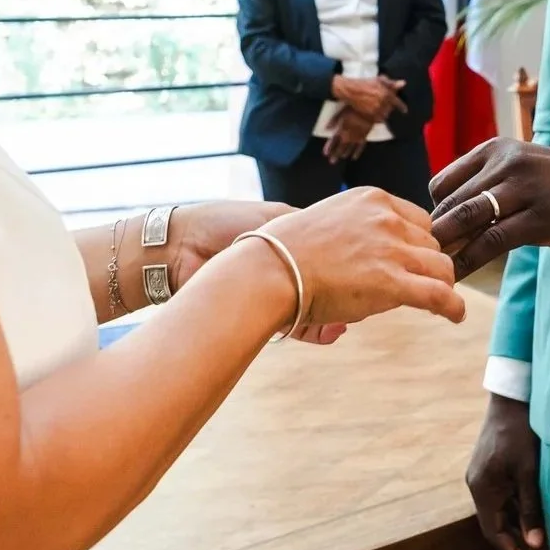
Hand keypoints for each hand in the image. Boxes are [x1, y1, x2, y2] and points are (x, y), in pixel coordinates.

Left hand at [168, 201, 348, 344]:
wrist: (180, 247)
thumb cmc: (224, 222)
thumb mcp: (273, 218)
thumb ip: (306, 227)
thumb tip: (346, 234)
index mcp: (291, 240)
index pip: (334, 254)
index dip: (352, 261)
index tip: (368, 265)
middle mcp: (286, 269)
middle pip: (330, 285)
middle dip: (348, 294)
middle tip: (365, 298)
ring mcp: (275, 293)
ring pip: (315, 307)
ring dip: (334, 315)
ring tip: (347, 319)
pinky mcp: (262, 315)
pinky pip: (296, 326)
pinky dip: (315, 331)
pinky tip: (331, 331)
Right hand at [252, 187, 466, 330]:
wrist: (270, 269)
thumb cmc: (283, 250)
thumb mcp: (326, 219)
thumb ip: (353, 229)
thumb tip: (361, 257)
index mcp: (371, 199)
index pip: (418, 219)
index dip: (419, 242)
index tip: (416, 259)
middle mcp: (387, 219)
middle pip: (432, 242)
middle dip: (429, 264)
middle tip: (424, 283)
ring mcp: (391, 249)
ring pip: (442, 267)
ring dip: (442, 285)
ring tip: (442, 301)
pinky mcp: (392, 283)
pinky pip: (440, 295)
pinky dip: (453, 307)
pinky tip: (455, 316)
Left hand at [322, 107, 373, 162]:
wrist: (369, 109)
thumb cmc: (355, 107)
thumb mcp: (341, 111)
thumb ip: (334, 120)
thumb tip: (327, 128)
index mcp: (341, 129)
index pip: (333, 140)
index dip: (329, 147)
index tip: (325, 154)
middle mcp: (348, 136)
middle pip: (340, 147)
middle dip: (335, 154)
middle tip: (332, 161)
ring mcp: (356, 138)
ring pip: (349, 149)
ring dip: (344, 154)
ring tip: (341, 157)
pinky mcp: (364, 137)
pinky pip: (360, 148)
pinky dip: (356, 153)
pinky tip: (354, 157)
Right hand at [331, 74, 406, 123]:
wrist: (350, 90)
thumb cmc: (364, 83)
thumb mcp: (379, 80)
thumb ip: (391, 83)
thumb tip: (403, 83)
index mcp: (386, 94)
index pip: (397, 102)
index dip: (402, 107)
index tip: (405, 111)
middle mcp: (382, 103)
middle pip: (390, 109)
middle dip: (389, 108)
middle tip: (385, 105)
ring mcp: (375, 110)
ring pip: (384, 115)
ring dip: (384, 113)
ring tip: (379, 109)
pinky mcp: (369, 115)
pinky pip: (377, 119)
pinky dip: (377, 117)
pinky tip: (374, 113)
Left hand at [428, 138, 549, 277]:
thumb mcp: (516, 168)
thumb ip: (483, 185)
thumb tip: (444, 218)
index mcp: (493, 151)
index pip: (442, 182)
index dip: (432, 212)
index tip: (431, 236)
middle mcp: (505, 164)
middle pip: (453, 201)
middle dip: (435, 233)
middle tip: (422, 259)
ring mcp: (524, 189)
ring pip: (469, 217)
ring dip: (447, 246)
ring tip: (434, 268)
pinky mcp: (540, 217)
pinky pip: (493, 240)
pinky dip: (470, 260)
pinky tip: (458, 276)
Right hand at [467, 394, 546, 549]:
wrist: (512, 397)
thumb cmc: (521, 432)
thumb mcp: (529, 472)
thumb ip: (530, 508)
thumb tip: (535, 544)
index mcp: (483, 488)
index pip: (494, 532)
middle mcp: (476, 485)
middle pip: (495, 524)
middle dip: (515, 544)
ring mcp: (481, 476)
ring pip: (498, 511)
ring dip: (516, 528)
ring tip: (539, 544)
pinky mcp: (488, 468)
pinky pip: (500, 498)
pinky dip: (515, 511)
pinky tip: (531, 517)